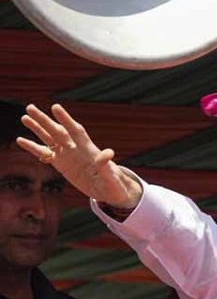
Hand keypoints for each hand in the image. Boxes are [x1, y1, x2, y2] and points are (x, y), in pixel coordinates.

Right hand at [17, 104, 143, 209]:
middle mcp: (75, 149)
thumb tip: (108, 153)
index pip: (75, 131)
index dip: (66, 119)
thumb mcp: (111, 176)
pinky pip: (44, 154)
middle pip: (58, 131)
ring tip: (24, 117)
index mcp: (88, 149)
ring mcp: (67, 155)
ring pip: (49, 139)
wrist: (109, 191)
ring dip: (37, 128)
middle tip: (30, 107)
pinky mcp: (61, 164)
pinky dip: (32, 147)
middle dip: (44, 120)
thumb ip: (106, 165)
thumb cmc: (113, 183)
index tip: (55, 107)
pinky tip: (20, 140)